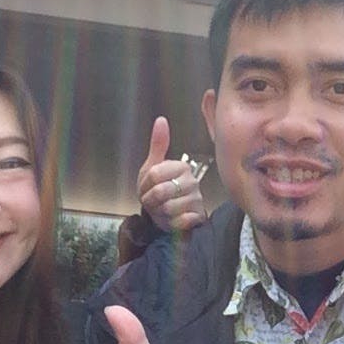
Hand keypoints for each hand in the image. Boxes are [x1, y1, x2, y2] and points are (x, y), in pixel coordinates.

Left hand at [138, 116, 205, 231]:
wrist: (168, 216)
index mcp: (181, 167)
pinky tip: (173, 219)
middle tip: (154, 201)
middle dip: (150, 201)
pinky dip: (171, 223)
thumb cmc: (159, 191)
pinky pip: (179, 221)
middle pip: (160, 192)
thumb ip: (158, 144)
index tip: (148, 187)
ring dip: (160, 213)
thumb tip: (161, 120)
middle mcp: (192, 181)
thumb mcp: (152, 167)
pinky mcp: (199, 216)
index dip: (145, 185)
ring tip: (163, 210)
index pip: (154, 174)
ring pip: (168, 208)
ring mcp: (197, 199)